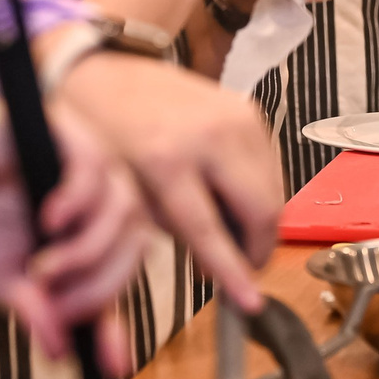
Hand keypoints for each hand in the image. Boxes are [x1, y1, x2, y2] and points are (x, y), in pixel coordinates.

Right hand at [0, 98, 145, 360]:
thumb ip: (36, 308)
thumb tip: (60, 352)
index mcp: (78, 229)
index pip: (120, 271)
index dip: (118, 316)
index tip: (108, 363)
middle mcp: (86, 194)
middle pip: (134, 240)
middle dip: (102, 285)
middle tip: (58, 305)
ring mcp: (76, 160)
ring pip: (125, 204)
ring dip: (90, 249)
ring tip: (43, 269)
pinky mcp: (58, 128)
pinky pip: (93, 162)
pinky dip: (80, 198)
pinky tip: (48, 220)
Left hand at [54, 50, 280, 314]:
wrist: (105, 75)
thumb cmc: (104, 136)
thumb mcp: (122, 192)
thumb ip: (167, 231)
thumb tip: (215, 267)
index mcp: (166, 159)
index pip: (210, 230)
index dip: (234, 272)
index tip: (251, 303)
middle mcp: (210, 135)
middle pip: (263, 211)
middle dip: (258, 249)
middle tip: (241, 267)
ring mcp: (237, 118)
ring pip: (274, 191)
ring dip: (259, 222)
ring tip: (228, 231)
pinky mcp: (249, 111)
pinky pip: (270, 167)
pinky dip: (258, 192)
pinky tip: (229, 198)